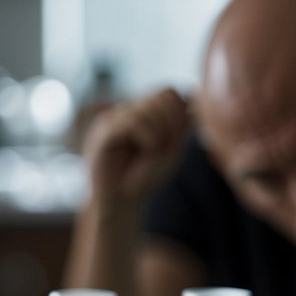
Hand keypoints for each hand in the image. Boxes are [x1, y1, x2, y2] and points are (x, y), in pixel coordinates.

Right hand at [83, 87, 190, 215]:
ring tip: (153, 152)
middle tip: (164, 147)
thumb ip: (180, 123)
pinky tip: (148, 151)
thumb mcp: (171, 149)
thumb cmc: (144, 178)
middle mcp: (125, 111)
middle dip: (172, 122)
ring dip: (160, 133)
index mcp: (140, 113)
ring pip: (147, 107)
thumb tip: (192, 94)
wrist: (120, 203)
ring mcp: (112, 119)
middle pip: (160, 95)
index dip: (180, 112)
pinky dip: (148, 138)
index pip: (167, 92)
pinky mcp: (103, 134)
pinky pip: (132, 122)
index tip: (177, 138)